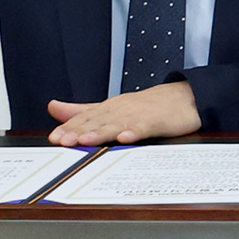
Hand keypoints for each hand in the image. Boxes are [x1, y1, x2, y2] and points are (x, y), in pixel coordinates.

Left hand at [47, 83, 201, 146]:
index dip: (69, 128)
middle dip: (79, 132)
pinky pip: (145, 128)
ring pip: (116, 125)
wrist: (185, 97)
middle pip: (97, 122)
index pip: (85, 118)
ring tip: (86, 140)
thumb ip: (82, 110)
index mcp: (109, 108)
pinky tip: (126, 138)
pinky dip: (135, 132)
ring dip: (101, 132)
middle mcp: (121, 110)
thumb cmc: (147, 106)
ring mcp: (139, 115)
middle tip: (64, 141)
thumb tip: (54, 108)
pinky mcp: (157, 121)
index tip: (55, 138)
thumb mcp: (111, 108)